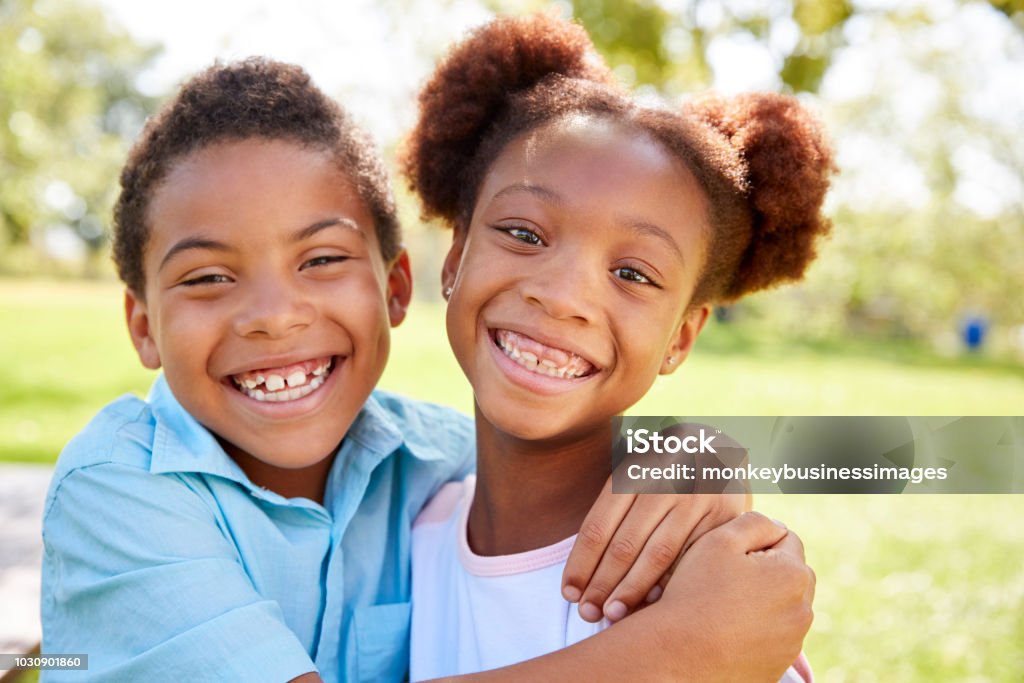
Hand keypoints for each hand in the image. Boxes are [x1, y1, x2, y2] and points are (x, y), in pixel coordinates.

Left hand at [561, 477, 748, 622]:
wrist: (718, 447)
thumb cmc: (662, 471)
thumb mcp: (633, 475)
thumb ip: (612, 515)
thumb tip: (584, 574)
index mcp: (631, 471)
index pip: (598, 525)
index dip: (581, 563)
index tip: (568, 592)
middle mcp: (662, 482)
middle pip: (625, 544)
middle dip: (603, 583)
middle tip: (588, 612)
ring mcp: (695, 497)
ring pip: (658, 554)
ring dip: (633, 589)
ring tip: (614, 614)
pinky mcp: (724, 514)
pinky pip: (692, 556)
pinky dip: (671, 582)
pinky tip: (654, 602)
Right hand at [649, 511, 815, 681]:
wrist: (676, 653)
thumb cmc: (695, 592)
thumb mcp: (719, 540)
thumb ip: (755, 522)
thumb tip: (776, 527)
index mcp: (793, 575)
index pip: (787, 540)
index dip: (755, 542)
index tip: (729, 557)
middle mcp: (802, 611)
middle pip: (791, 574)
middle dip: (767, 570)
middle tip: (727, 578)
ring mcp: (792, 643)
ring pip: (784, 606)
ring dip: (764, 600)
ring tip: (725, 605)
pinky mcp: (777, 665)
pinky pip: (774, 637)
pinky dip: (757, 629)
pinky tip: (728, 629)